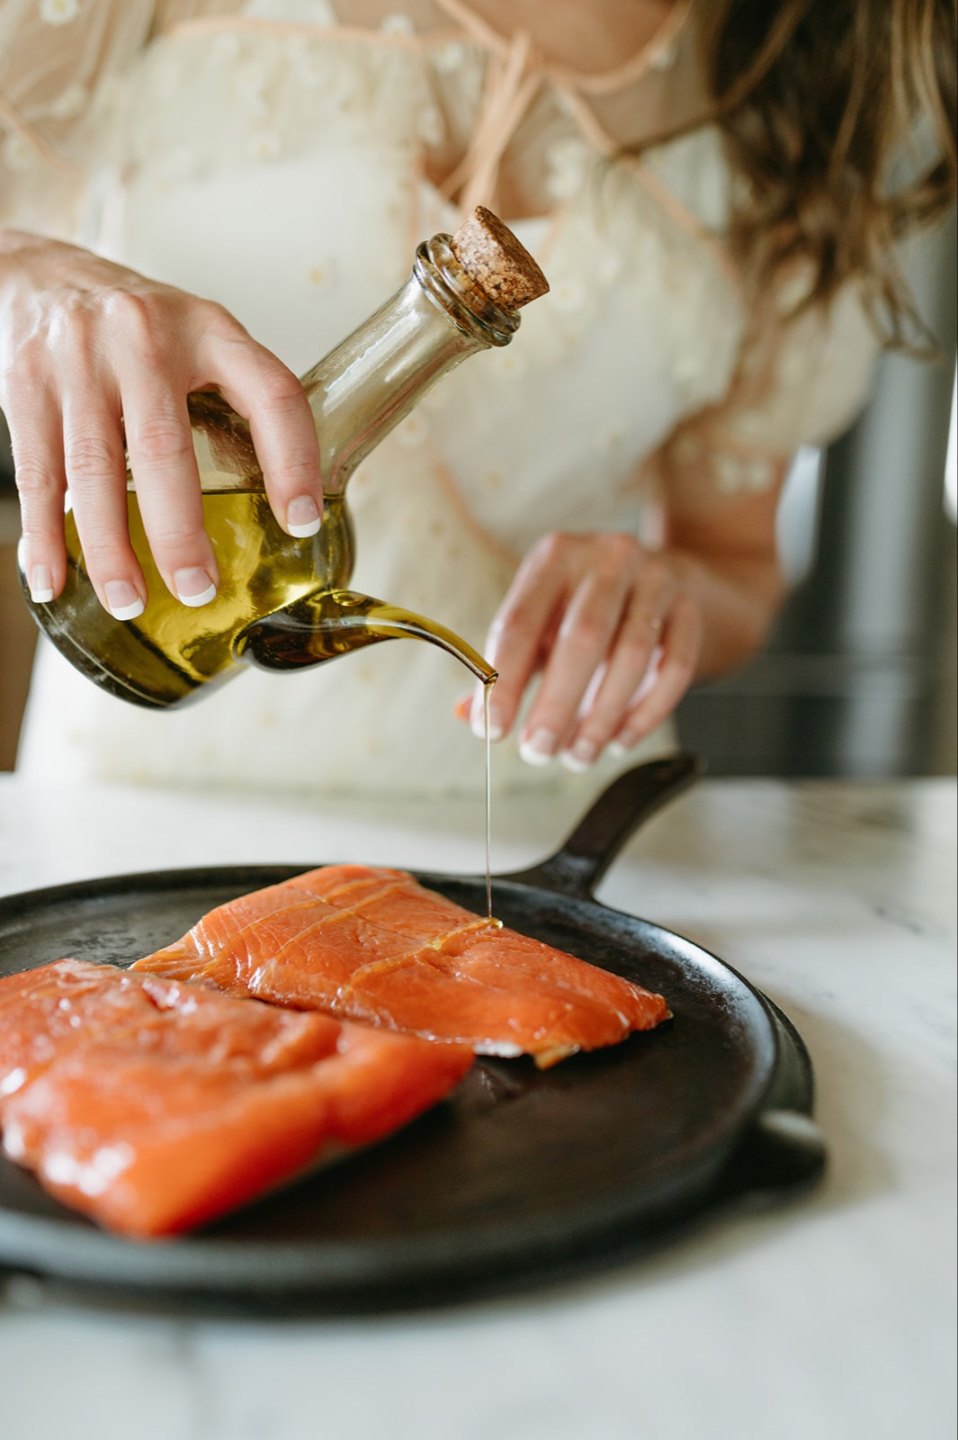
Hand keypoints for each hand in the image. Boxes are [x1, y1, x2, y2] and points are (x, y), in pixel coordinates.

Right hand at [0, 231, 322, 616]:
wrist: (38, 273)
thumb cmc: (137, 324)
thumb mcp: (199, 335)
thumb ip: (236, 396)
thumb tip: (283, 502)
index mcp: (208, 330)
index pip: (271, 393)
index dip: (293, 461)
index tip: (300, 523)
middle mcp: (143, 339)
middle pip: (163, 448)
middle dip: (179, 533)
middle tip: (198, 589)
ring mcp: (78, 362)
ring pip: (94, 472)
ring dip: (110, 549)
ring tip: (130, 601)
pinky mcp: (26, 387)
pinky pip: (37, 475)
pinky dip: (43, 537)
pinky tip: (53, 581)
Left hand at [465, 531, 702, 768]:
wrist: (663, 576)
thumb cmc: (587, 605)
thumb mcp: (540, 622)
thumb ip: (506, 666)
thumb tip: (467, 714)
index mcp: (555, 557)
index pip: (520, 621)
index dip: (502, 681)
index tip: (492, 729)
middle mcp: (607, 559)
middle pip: (581, 637)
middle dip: (556, 704)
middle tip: (538, 751)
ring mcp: (656, 580)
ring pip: (631, 655)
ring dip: (602, 717)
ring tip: (578, 755)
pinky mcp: (690, 610)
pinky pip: (675, 668)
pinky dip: (646, 713)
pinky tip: (619, 740)